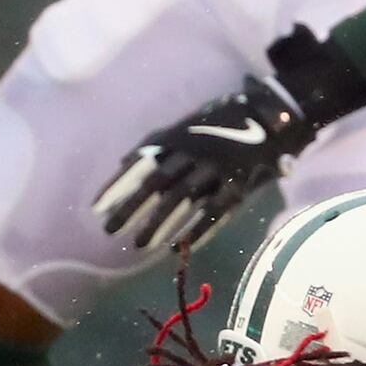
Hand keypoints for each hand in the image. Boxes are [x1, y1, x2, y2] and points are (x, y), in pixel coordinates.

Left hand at [93, 73, 317, 253]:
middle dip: (131, 208)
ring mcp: (216, 168)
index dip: (118, 186)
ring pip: (182, 198)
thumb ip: (156, 144)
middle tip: (110, 230)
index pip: (140, 164)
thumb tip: (123, 162)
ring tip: (140, 244)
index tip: (97, 208)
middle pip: (156, 182)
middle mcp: (193, 152)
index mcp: (177, 139)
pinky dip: (197, 230)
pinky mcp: (237, 184)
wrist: (269, 118)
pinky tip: (180, 247)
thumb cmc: (220, 125)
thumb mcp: (185, 127)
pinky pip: (214, 211)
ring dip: (159, 223)